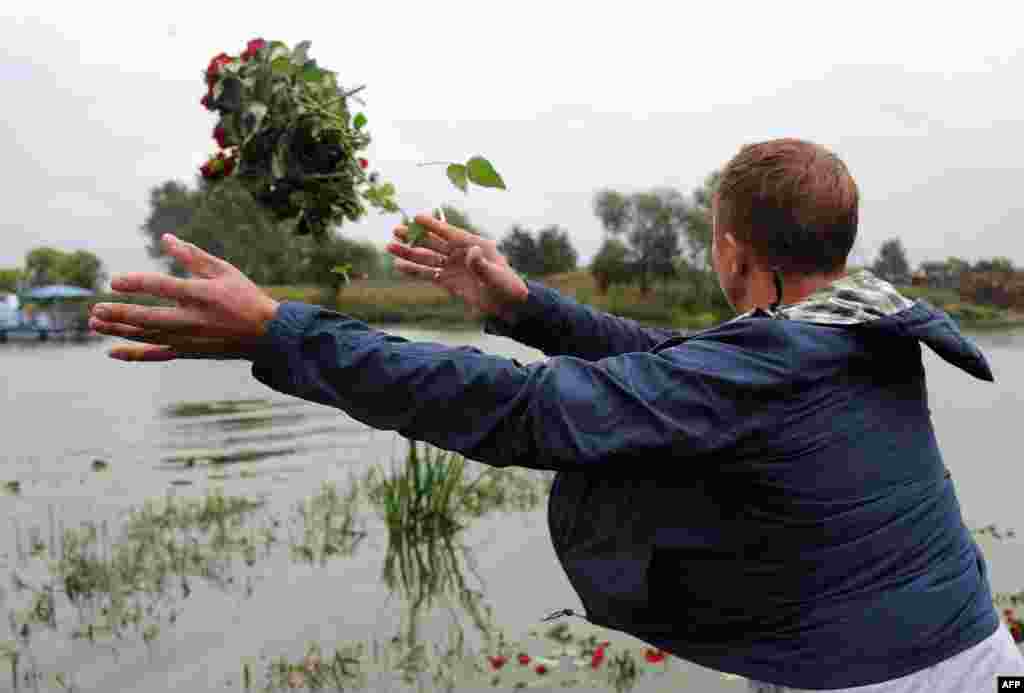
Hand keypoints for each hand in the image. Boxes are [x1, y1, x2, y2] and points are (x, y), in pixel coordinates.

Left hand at [89, 234, 279, 361]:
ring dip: (119, 330)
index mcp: (203, 295)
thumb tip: (165, 238)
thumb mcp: (223, 270)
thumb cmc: (245, 296)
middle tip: (96, 309)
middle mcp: (194, 319)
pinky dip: (134, 355)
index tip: (115, 281)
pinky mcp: (189, 351)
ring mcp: (190, 339)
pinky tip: (112, 352)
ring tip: (95, 324)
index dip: (137, 283)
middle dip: (120, 314)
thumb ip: (192, 256)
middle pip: (149, 317)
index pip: (163, 287)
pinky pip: (156, 354)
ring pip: (147, 336)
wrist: (267, 334)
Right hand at [386, 213, 527, 321]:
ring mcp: (454, 267)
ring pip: (427, 258)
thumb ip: (482, 265)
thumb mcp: (497, 277)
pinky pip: (428, 274)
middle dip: (414, 237)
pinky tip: (399, 266)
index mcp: (475, 246)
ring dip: (409, 253)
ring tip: (389, 247)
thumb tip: (471, 252)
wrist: (510, 306)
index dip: (434, 226)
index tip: (417, 217)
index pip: (450, 234)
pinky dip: (414, 271)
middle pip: (433, 243)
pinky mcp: (450, 282)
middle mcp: (461, 254)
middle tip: (395, 230)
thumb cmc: (508, 288)